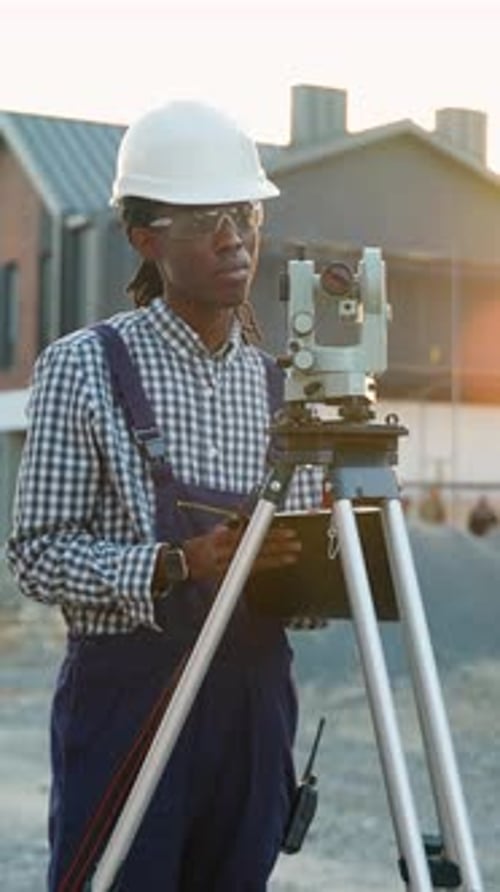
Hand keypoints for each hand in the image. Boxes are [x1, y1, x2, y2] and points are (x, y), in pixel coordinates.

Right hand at [182, 522, 301, 583]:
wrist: (180, 565)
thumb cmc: (198, 546)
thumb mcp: (211, 532)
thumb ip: (228, 526)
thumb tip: (242, 517)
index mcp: (222, 538)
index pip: (251, 535)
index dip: (269, 533)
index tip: (285, 531)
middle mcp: (226, 552)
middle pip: (256, 548)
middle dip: (278, 545)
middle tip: (295, 543)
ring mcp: (227, 565)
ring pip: (256, 561)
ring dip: (276, 558)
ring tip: (292, 555)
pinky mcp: (227, 576)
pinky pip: (249, 572)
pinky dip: (264, 567)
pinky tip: (277, 565)